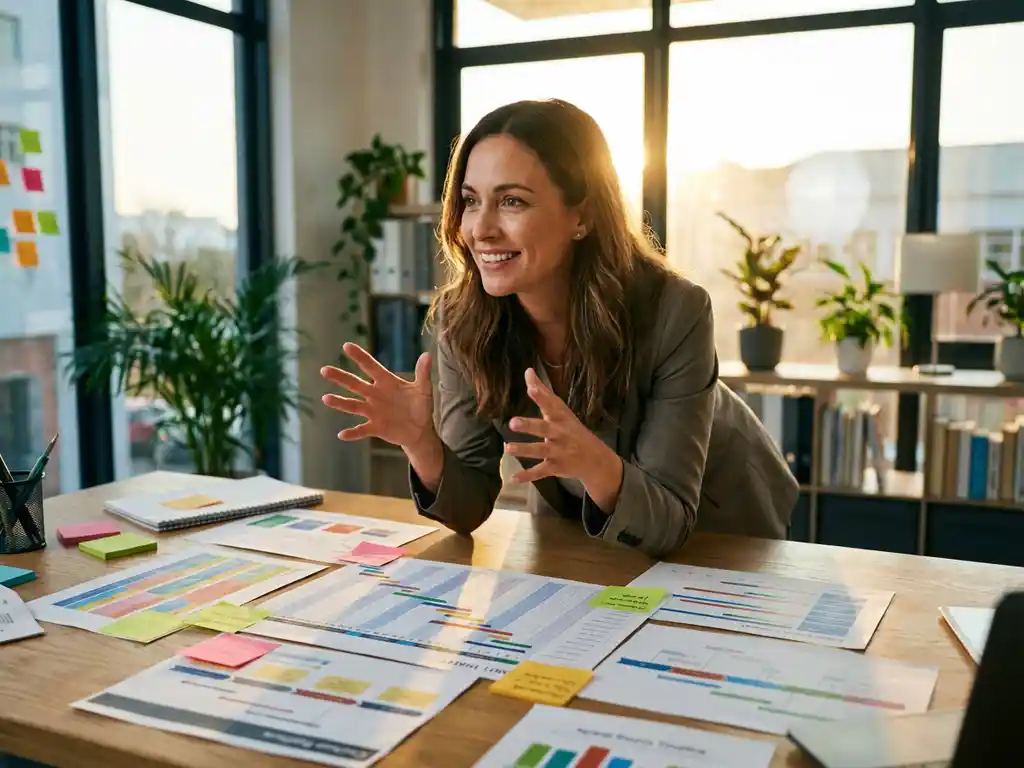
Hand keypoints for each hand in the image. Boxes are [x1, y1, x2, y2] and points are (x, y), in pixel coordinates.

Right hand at [321, 343, 434, 450]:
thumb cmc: (421, 406)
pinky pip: (361, 430)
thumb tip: (427, 355)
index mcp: (386, 382)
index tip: (346, 346)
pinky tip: (342, 434)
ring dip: (340, 402)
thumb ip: (423, 374)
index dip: (359, 357)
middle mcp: (375, 395)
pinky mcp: (375, 427)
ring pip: (353, 405)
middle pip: (354, 384)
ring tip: (326, 398)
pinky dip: (353, 433)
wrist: (420, 430)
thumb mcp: (424, 390)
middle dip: (340, 377)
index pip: (370, 366)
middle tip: (324, 370)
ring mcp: (373, 411)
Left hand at [505, 369, 622, 510]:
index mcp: (560, 418)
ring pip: (539, 450)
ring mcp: (557, 451)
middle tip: (512, 422)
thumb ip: (543, 393)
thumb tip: (528, 371)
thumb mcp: (561, 412)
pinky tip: (513, 478)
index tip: (531, 388)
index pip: (551, 405)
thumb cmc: (573, 431)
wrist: (595, 460)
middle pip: (543, 428)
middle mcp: (559, 434)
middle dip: (528, 425)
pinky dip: (527, 476)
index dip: (541, 397)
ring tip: (507, 448)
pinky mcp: (555, 467)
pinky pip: (540, 472)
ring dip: (523, 450)